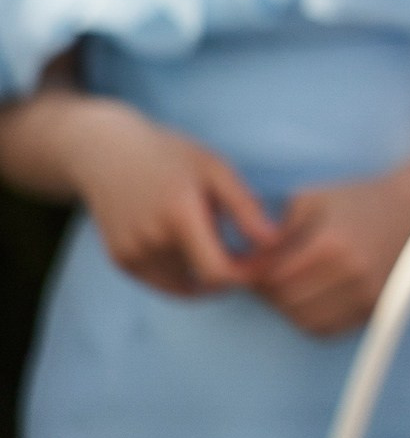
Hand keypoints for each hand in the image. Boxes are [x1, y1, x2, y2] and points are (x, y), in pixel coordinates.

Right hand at [63, 99, 278, 296]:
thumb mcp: (215, 169)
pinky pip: (162, 282)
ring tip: (220, 243)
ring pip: (183, 284)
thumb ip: (245, 207)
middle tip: (247, 253)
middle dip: (231, 274)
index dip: (245, 275)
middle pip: (203, 280)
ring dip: (205, 274)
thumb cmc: (171, 155)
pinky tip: (194, 247)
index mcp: (178, 215)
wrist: (106, 153)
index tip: (261, 263)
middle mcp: (150, 240)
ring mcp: (131, 254)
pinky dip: (183, 274)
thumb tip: (274, 241)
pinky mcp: (121, 261)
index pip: (217, 272)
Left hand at [245, 151, 409, 336]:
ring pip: (303, 320)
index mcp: (331, 243)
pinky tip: (308, 298)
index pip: (272, 276)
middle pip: (285, 301)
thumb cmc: (355, 200)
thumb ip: (276, 230)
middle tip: (264, 278)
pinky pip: (328, 328)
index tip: (248, 267)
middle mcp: (350, 273)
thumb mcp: (311, 199)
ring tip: (286, 287)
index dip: (253, 275)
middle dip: (267, 292)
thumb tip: (244, 262)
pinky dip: (309, 319)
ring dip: (287, 308)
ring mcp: (366, 293)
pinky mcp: (375, 307)